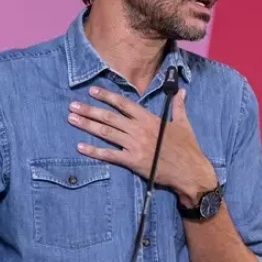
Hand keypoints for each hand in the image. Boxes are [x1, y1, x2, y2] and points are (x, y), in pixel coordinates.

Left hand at [68, 86, 216, 205]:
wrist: (190, 171)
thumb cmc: (188, 148)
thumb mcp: (184, 124)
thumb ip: (178, 106)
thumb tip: (182, 91)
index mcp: (150, 119)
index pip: (124, 104)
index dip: (107, 96)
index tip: (92, 90)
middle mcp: (139, 130)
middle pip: (110, 117)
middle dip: (89, 110)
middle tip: (73, 105)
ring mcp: (135, 145)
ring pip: (106, 132)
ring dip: (87, 125)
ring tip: (72, 119)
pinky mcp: (133, 161)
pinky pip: (110, 155)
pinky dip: (94, 150)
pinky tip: (80, 146)